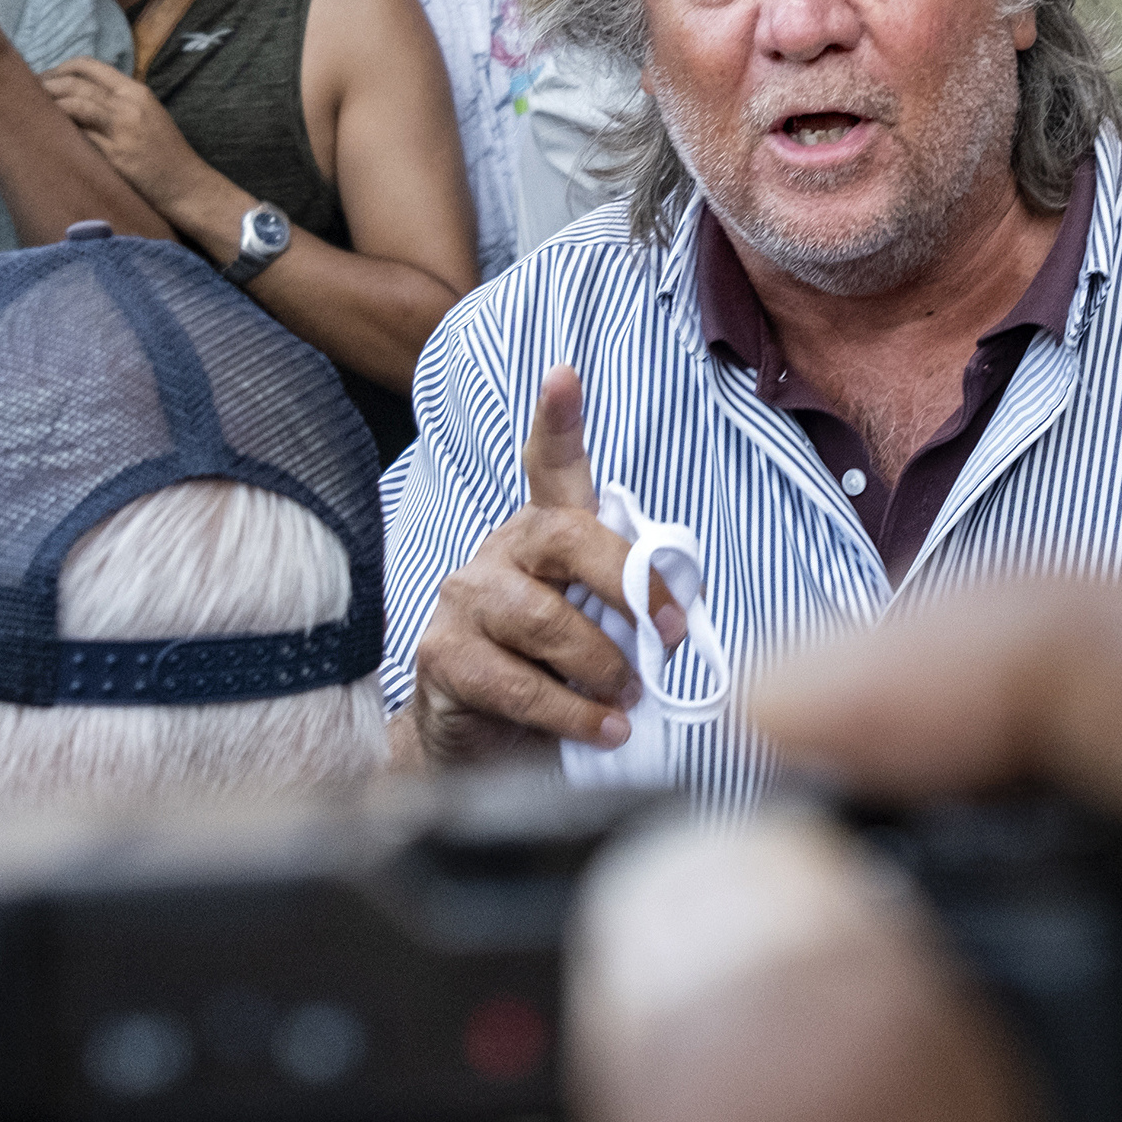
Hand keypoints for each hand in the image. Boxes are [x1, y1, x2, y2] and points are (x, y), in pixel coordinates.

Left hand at [41, 55, 211, 205]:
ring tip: (30, 112)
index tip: (45, 78)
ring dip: (47, 106)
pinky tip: (46, 135)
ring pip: (74, 105)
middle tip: (26, 94)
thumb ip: (119, 103)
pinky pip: (80, 137)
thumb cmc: (166, 155)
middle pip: (75, 84)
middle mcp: (129, 105)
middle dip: (45, 85)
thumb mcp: (148, 116)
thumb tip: (81, 97)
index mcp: (136, 91)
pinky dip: (60, 132)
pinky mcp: (116, 155)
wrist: (188, 187)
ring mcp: (122, 130)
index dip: (60, 68)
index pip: (89, 66)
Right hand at [404, 368, 684, 764]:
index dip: (557, 421)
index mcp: (544, 537)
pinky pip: (519, 683)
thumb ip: (633, 612)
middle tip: (672, 633)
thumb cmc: (555, 678)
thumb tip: (678, 620)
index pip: (550, 467)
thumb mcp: (602, 633)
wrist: (481, 747)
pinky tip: (605, 728)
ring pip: (544, 618)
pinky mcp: (443, 658)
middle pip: (566, 537)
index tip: (564, 374)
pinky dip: (574, 712)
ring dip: (602, 664)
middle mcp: (499, 554)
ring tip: (629, 696)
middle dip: (628, 582)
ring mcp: (464, 602)